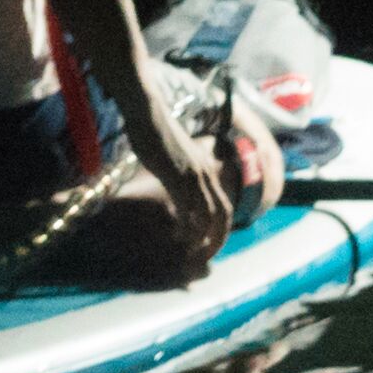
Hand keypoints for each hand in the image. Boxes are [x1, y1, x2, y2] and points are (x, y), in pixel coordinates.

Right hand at [131, 102, 244, 266]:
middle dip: (218, 240)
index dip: (221, 229)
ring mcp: (193, 174)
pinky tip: (178, 235)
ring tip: (192, 253)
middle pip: (224, 215)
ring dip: (202, 237)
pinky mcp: (177, 174)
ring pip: (208, 215)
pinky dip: (186, 225)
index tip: (210, 245)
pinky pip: (187, 207)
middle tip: (206, 259)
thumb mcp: (177, 158)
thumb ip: (183, 174)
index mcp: (208, 170)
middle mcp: (206, 173)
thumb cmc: (156, 134)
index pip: (225, 207)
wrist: (148, 113)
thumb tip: (180, 190)